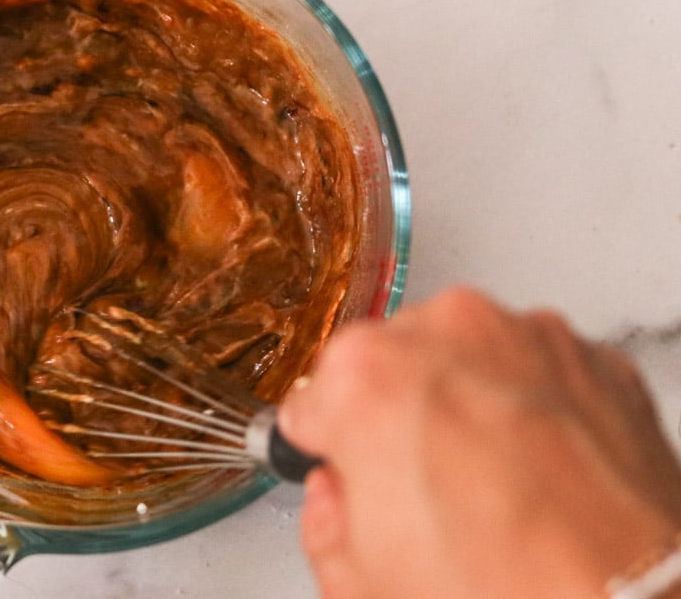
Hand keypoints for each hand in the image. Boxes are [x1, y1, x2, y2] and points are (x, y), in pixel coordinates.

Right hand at [279, 288, 680, 598]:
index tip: (345, 468)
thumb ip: (324, 519)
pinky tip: (538, 472)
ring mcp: (526, 337)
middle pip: (390, 364)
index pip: (311, 400)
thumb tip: (338, 499)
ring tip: (491, 484)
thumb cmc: (505, 592)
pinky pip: (536, 370)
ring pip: (466, 355)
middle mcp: (446, 332)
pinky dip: (533, 407)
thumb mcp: (359, 580)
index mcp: (365, 374)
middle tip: (425, 489)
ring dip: (467, 401)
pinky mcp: (594, 358)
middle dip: (398, 415)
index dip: (327, 446)